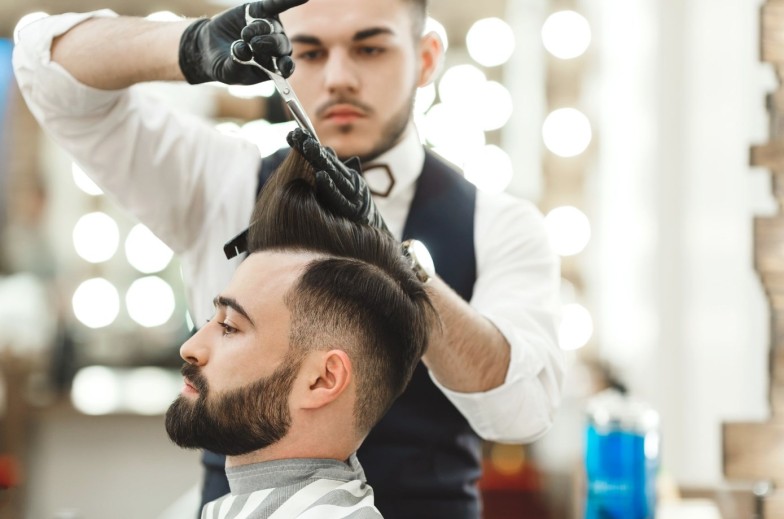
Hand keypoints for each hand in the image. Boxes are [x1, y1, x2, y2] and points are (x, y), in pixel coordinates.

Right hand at [178, 0, 307, 84]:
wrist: (210, 47)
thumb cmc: (224, 65)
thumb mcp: (227, 71)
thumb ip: (236, 65)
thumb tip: (244, 51)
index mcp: (272, 67)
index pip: (285, 67)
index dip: (286, 65)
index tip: (283, 65)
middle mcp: (275, 48)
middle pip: (281, 45)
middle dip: (270, 44)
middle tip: (254, 44)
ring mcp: (270, 29)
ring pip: (272, 27)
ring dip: (258, 30)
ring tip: (244, 35)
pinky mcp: (261, 11)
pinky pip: (275, 5)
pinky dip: (284, 1)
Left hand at [287, 128, 389, 232]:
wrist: (374, 235)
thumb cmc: (353, 213)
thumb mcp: (342, 190)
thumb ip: (333, 172)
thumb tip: (327, 150)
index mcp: (346, 176)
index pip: (325, 157)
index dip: (309, 145)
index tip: (293, 133)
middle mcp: (350, 183)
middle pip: (328, 162)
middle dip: (312, 148)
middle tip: (297, 134)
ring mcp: (353, 196)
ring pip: (334, 175)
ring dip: (320, 160)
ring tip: (308, 147)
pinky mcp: (353, 212)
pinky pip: (339, 198)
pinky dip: (331, 186)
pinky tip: (321, 176)